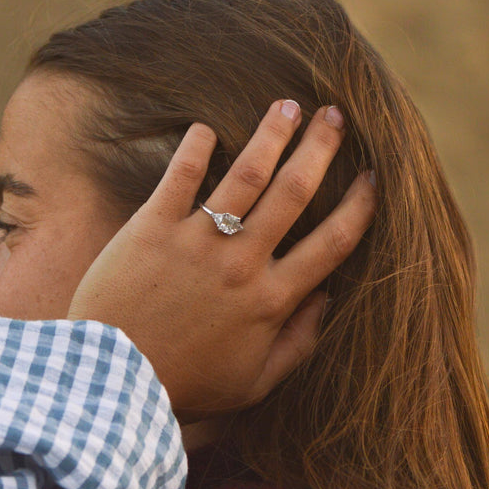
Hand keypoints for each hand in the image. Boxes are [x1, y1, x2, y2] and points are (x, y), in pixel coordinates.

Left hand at [68, 100, 375, 416]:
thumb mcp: (255, 382)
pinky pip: (180, 176)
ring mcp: (197, 241)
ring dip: (272, 134)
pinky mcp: (153, 228)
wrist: (116, 380)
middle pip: (294, 192)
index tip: (373, 178)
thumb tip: (327, 300)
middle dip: (321, 148)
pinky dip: (196, 147)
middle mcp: (241, 262)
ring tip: (288, 105)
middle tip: (336, 115)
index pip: (331, 242)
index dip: (359, 206)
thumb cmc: (188, 384)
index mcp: (271, 299)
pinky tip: (207, 127)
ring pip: (246, 174)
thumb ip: (299, 343)